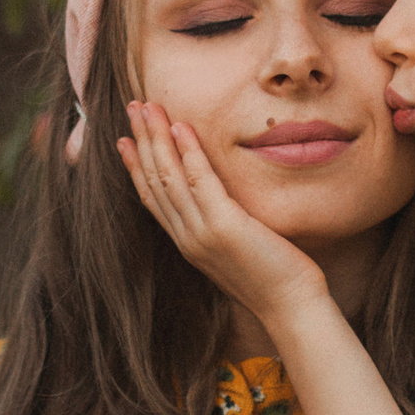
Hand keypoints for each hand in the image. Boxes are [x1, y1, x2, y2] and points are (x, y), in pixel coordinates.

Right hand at [116, 96, 326, 325]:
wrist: (291, 307)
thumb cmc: (273, 277)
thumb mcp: (237, 249)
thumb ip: (222, 226)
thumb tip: (222, 205)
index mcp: (187, 242)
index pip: (152, 198)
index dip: (135, 167)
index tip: (124, 140)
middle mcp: (187, 237)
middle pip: (154, 181)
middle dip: (142, 141)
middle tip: (132, 108)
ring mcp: (202, 232)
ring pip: (169, 177)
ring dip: (156, 138)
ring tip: (147, 107)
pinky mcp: (224, 226)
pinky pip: (200, 181)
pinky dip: (188, 152)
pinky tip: (181, 127)